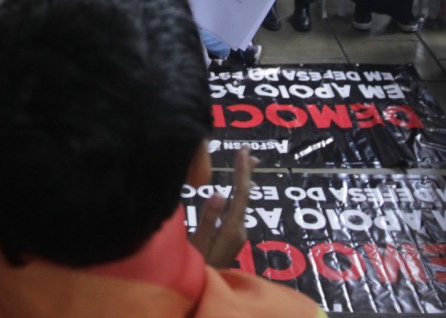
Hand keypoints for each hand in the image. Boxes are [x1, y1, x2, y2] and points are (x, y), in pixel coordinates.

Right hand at [190, 148, 257, 267]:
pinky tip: (237, 191)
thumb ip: (208, 219)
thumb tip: (220, 193)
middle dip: (247, 172)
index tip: (243, 152)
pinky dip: (239, 194)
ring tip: (248, 164)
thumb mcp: (197, 244)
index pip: (241, 194)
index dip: (242, 171)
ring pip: (243, 202)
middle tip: (249, 152)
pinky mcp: (233, 238)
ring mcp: (238, 235)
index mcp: (232, 228)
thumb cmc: (196, 268)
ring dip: (244, 181)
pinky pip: (238, 210)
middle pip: (246, 196)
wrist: (205, 294)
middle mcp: (240, 230)